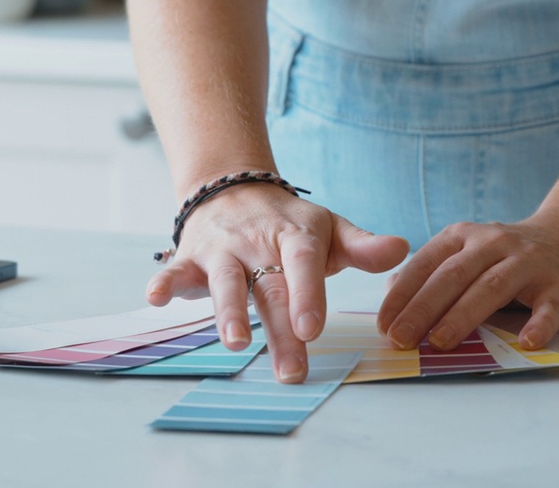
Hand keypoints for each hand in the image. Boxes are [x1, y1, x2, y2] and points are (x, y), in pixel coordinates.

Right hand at [146, 184, 408, 382]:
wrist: (233, 188)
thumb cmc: (289, 224)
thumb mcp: (328, 229)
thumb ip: (362, 246)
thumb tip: (403, 249)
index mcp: (295, 236)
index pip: (304, 265)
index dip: (308, 295)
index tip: (313, 329)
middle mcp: (257, 242)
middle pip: (270, 288)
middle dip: (279, 329)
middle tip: (291, 369)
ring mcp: (223, 250)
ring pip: (226, 281)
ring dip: (228, 311)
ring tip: (235, 342)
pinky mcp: (191, 257)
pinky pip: (176, 270)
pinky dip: (165, 282)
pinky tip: (155, 298)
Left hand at [376, 214, 558, 351]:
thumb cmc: (509, 255)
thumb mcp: (467, 253)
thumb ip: (432, 272)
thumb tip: (391, 294)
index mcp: (464, 237)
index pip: (425, 265)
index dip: (402, 296)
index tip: (383, 325)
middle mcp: (494, 243)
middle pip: (453, 276)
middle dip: (423, 309)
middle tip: (401, 339)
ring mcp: (529, 262)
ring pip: (492, 288)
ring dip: (464, 316)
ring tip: (441, 343)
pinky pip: (549, 306)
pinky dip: (539, 324)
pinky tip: (527, 342)